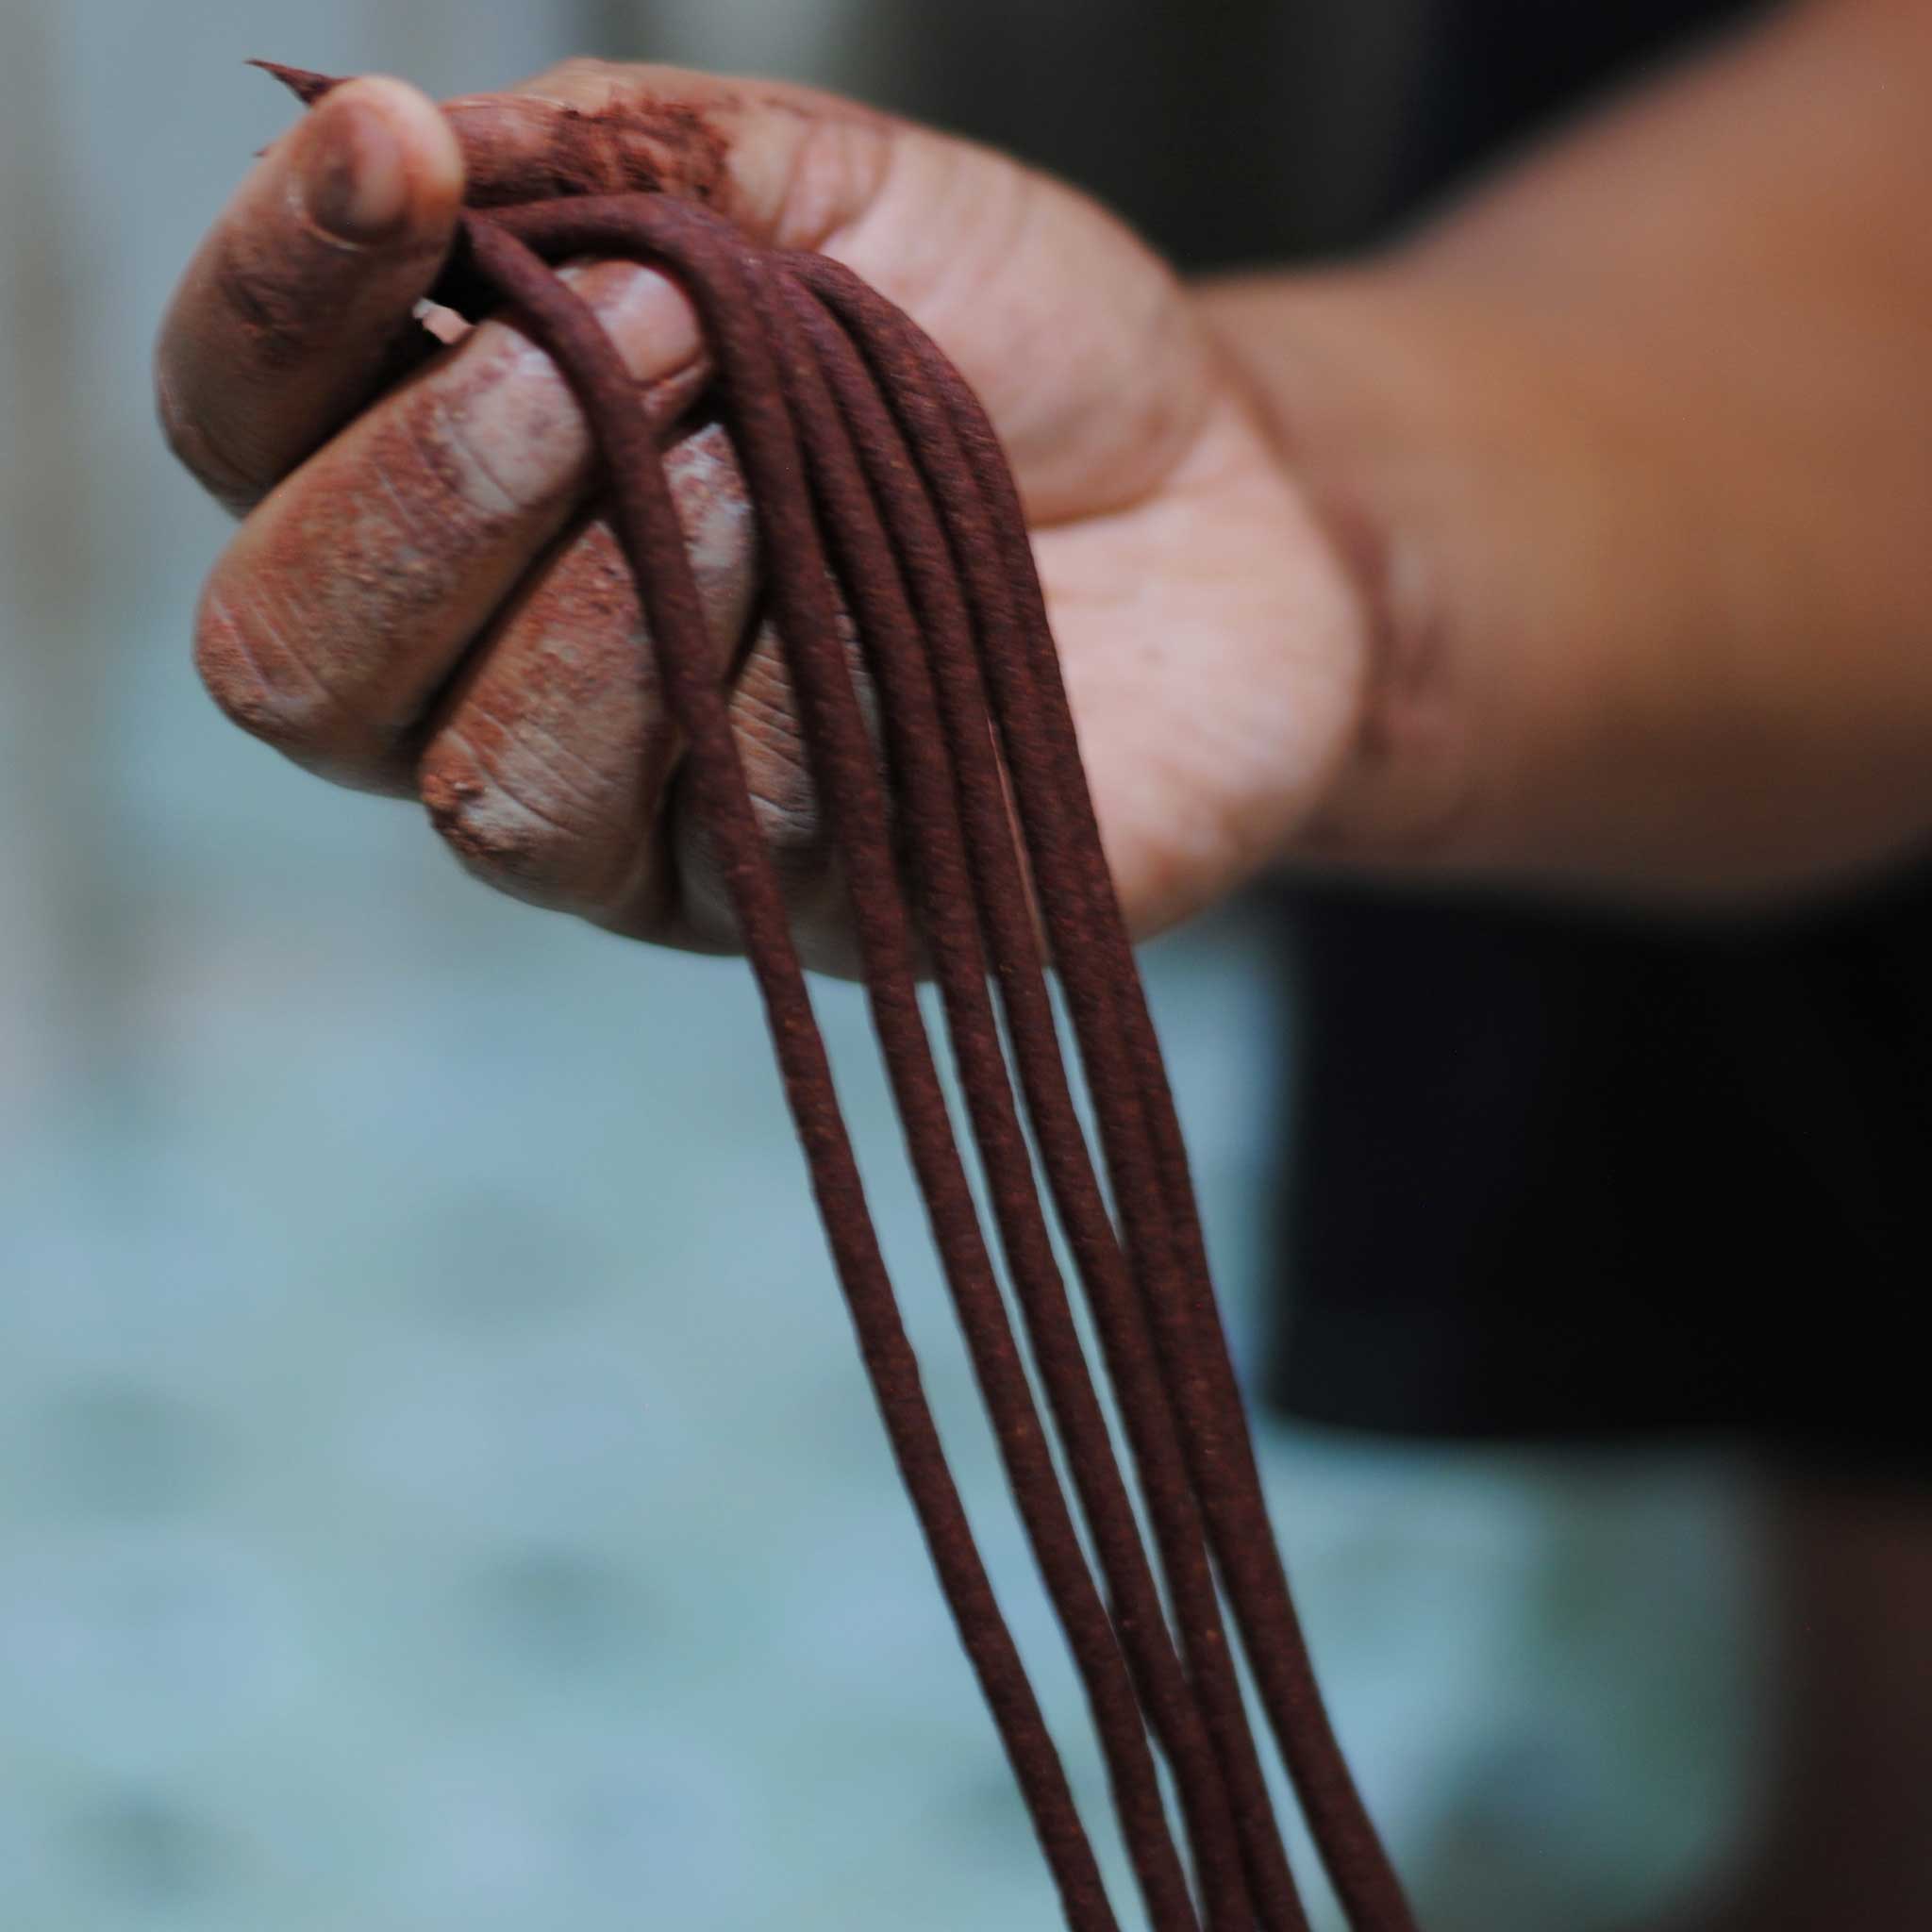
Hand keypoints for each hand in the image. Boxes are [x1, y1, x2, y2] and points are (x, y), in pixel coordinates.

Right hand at [157, 63, 1367, 970]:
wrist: (1237, 502)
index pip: (247, 427)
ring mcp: (644, 827)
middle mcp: (504, 679)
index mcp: (466, 481)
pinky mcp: (799, 917)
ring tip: (775, 454)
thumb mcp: (820, 186)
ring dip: (628, 594)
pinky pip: (734, 830)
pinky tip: (888, 599)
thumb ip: (605, 159)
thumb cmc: (1009, 349)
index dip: (274, 300)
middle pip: (298, 667)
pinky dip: (799, 687)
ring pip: (497, 786)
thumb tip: (372, 127)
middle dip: (427, 495)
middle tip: (599, 361)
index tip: (393, 163)